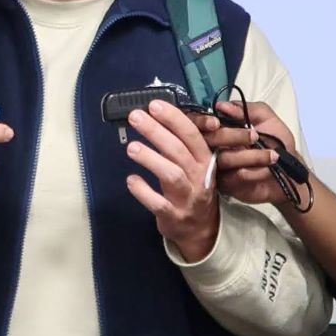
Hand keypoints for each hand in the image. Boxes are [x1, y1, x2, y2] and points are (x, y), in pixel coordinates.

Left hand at [125, 99, 220, 261]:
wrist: (201, 229)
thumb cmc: (193, 189)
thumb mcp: (196, 165)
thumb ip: (182, 143)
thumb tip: (158, 115)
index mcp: (204, 160)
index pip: (191, 134)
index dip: (173, 119)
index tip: (154, 105)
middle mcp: (198, 177)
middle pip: (178, 151)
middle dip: (157, 132)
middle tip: (136, 117)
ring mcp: (187, 198)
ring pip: (171, 175)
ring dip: (151, 159)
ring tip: (131, 147)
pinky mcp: (173, 216)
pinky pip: (158, 203)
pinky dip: (144, 191)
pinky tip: (131, 180)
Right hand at [200, 100, 294, 208]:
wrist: (290, 172)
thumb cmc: (278, 143)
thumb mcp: (267, 119)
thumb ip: (247, 109)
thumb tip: (221, 105)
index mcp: (221, 128)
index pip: (200, 123)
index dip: (202, 122)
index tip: (215, 122)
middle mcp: (214, 147)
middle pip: (208, 141)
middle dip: (232, 137)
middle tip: (255, 136)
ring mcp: (218, 167)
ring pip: (223, 160)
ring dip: (249, 157)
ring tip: (273, 155)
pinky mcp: (226, 185)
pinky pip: (232, 177)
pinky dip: (252, 172)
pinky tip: (268, 169)